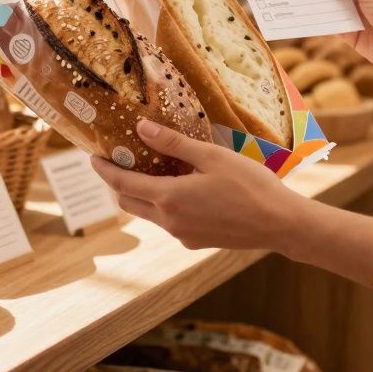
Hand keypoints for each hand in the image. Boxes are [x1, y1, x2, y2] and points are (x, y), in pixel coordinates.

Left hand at [90, 119, 311, 252]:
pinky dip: (163, 205)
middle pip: (129, 203)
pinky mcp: (196, 242)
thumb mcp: (211, 156)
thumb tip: (140, 129)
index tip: (92, 157)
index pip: (122, 185)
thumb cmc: (250, 185)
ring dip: (142, 195)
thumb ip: (173, 144)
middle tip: (117, 161)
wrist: (280, 224)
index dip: (104, 171)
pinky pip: (169, 222)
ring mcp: (182, 235)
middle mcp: (170, 222)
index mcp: (170, 199)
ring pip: (149, 214)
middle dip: (118, 184)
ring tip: (149, 171)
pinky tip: (179, 189)